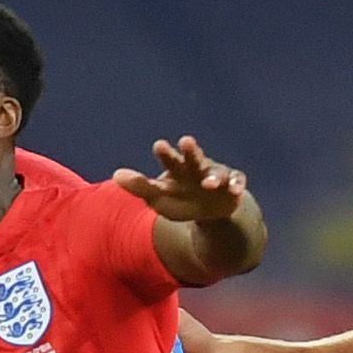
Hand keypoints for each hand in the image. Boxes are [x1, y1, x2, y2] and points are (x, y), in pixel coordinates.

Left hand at [115, 135, 248, 222]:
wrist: (211, 210)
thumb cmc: (180, 198)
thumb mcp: (158, 196)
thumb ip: (139, 186)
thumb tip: (116, 175)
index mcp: (178, 169)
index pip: (170, 160)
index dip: (166, 154)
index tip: (159, 145)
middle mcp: (198, 168)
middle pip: (193, 158)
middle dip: (190, 151)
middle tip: (185, 141)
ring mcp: (217, 176)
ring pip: (216, 173)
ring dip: (213, 177)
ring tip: (208, 184)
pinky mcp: (233, 186)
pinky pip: (236, 183)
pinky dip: (236, 186)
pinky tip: (235, 190)